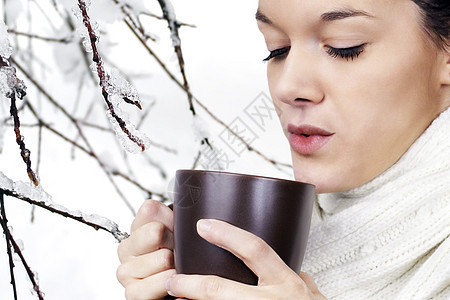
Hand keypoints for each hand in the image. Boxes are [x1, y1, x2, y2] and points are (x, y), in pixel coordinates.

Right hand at [117, 200, 175, 299]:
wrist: (176, 285)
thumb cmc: (175, 255)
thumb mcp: (175, 230)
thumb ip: (170, 214)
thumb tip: (167, 207)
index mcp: (135, 229)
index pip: (150, 210)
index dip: (170, 220)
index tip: (173, 229)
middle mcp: (127, 250)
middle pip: (156, 232)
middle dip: (174, 242)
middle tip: (176, 251)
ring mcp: (127, 272)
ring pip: (161, 258)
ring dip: (174, 264)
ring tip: (175, 267)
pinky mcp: (133, 293)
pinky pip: (156, 284)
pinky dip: (168, 282)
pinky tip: (171, 279)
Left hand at [165, 219, 325, 299]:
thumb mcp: (313, 296)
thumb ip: (302, 282)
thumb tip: (299, 271)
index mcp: (286, 284)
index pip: (255, 250)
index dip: (228, 235)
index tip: (203, 225)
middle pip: (221, 289)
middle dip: (192, 284)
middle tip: (173, 278)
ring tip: (175, 298)